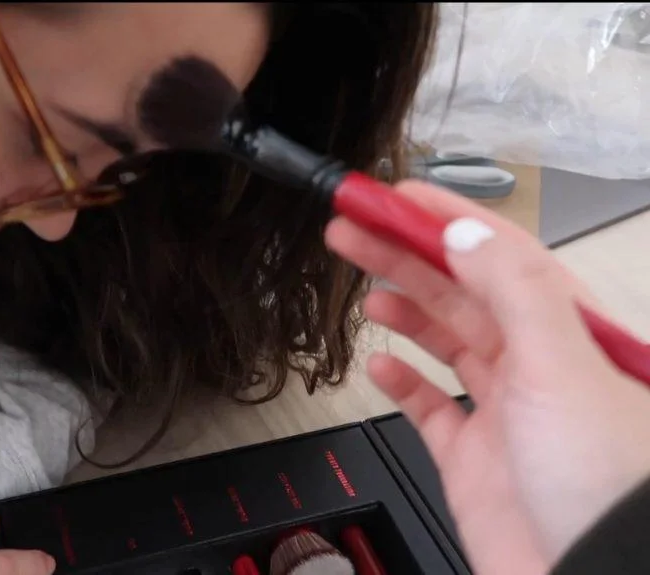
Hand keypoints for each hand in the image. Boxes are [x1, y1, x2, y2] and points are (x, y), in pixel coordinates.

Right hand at [325, 180, 649, 574]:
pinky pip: (429, 407)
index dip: (443, 219)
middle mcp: (537, 364)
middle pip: (460, 290)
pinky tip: (382, 364)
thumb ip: (515, 292)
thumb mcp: (563, 366)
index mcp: (569, 332)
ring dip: (403, 307)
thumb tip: (467, 233)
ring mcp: (504, 411)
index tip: (393, 196)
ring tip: (365, 285)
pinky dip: (402, 382)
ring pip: (444, 340)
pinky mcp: (473, 457)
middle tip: (352, 226)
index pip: (499, 253)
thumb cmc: (609, 484)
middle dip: (404, 254)